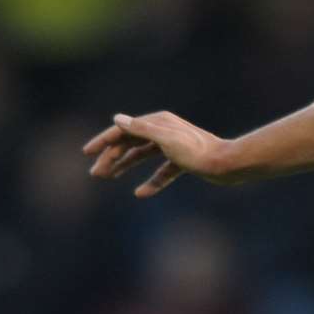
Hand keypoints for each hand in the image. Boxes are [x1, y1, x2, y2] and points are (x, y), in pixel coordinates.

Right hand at [82, 111, 232, 197]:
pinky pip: (162, 172)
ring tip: (108, 177)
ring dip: (125, 166)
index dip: (104, 141)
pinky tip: (141, 193)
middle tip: (96, 173)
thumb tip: (117, 119)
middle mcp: (164, 130)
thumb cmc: (198, 151)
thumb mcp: (166, 139)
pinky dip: (152, 182)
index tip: (87, 153)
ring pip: (143, 156)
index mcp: (158, 122)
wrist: (227, 164)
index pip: (124, 129)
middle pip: (130, 142)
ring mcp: (173, 146)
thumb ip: (142, 129)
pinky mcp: (183, 161)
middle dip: (111, 157)